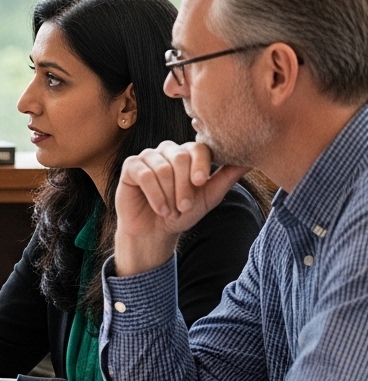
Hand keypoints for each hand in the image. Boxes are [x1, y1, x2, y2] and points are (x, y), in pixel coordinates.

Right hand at [114, 141, 248, 274]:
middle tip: (184, 206)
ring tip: (171, 211)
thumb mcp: (209, 197)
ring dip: (169, 195)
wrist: (155, 232)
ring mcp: (148, 156)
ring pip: (163, 168)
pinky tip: (159, 208)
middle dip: (184, 187)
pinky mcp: (131, 166)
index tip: (200, 184)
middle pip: (180, 157)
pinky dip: (155, 195)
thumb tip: (250, 160)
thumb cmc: (182, 213)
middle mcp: (168, 151)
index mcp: (188, 154)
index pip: (198, 148)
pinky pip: (145, 175)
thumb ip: (227, 177)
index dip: (200, 165)